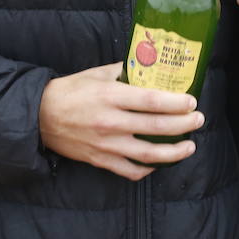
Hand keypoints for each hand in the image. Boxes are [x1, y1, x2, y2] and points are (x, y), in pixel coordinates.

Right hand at [39, 62, 203, 180]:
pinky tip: (159, 163)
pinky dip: (147, 169)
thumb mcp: (96, 74)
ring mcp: (106, 144)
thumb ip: (124, 72)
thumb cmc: (69, 91)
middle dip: (183, 125)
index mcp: (110, 96)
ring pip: (148, 154)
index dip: (176, 102)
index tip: (192, 101)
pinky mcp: (100, 160)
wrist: (39, 117)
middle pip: (156, 127)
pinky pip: (130, 170)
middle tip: (198, 120)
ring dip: (174, 152)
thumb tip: (148, 67)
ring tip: (190, 146)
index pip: (151, 100)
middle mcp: (110, 122)